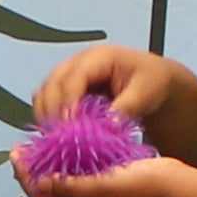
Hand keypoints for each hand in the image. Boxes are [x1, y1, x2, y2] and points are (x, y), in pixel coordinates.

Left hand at [22, 151, 185, 196]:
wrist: (176, 188)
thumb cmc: (142, 190)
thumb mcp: (103, 188)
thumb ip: (70, 187)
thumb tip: (40, 185)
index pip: (43, 196)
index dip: (26, 176)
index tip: (16, 154)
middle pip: (49, 189)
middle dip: (33, 169)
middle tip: (21, 147)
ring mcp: (97, 196)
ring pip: (63, 180)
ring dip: (48, 163)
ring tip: (36, 144)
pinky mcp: (108, 183)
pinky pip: (80, 172)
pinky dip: (68, 160)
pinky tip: (64, 144)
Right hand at [34, 43, 175, 126]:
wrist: (152, 80)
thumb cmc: (151, 82)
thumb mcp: (145, 93)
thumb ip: (125, 108)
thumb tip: (107, 127)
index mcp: (99, 57)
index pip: (74, 77)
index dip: (68, 100)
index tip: (68, 125)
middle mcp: (78, 63)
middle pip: (52, 83)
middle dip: (51, 110)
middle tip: (57, 137)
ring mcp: (69, 75)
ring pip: (45, 92)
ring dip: (45, 115)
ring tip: (53, 139)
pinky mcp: (66, 90)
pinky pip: (47, 101)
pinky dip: (48, 117)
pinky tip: (56, 135)